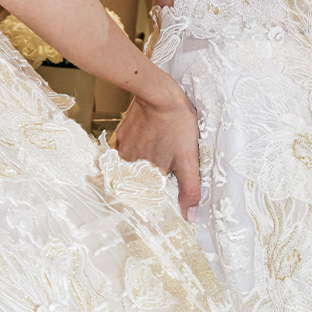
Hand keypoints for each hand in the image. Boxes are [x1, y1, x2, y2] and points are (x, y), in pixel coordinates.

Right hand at [114, 85, 201, 220]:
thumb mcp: (189, 159)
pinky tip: (153, 137)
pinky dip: (141, 147)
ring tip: (163, 147)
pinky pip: (131, 148)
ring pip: (138, 163)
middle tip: (170, 159)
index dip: (163, 192)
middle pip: (144, 178)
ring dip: (149, 159)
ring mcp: (124, 150)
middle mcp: (130, 166)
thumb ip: (189, 189)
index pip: (152, 194)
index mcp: (145, 176)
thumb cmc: (177, 125)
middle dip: (157, 174)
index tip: (171, 184)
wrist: (159, 94)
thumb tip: (189, 217)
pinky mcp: (122, 135)